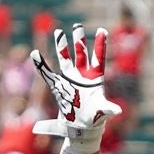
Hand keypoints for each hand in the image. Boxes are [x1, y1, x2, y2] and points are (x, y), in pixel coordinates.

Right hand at [31, 24, 121, 153]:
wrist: (82, 127)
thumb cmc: (95, 118)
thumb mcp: (102, 111)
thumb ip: (108, 108)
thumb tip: (118, 111)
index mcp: (95, 78)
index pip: (99, 58)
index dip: (100, 45)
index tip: (102, 30)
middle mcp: (82, 75)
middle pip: (81, 54)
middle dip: (79, 40)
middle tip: (77, 26)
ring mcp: (71, 79)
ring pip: (66, 59)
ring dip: (62, 47)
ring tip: (59, 32)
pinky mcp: (60, 86)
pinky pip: (48, 74)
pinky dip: (41, 66)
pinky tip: (35, 54)